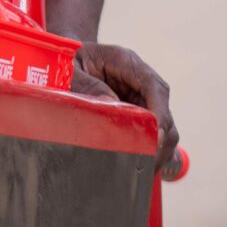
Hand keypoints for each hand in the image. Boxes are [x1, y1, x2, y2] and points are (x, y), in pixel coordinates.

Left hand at [72, 42, 178, 176]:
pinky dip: (147, 147)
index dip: (161, 114)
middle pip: (163, 110)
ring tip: (145, 171)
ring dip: (157, 148)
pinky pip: (149, 130)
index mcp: (126, 62)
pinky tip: (139, 164)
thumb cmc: (65, 58)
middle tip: (150, 165)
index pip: (154, 87)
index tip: (159, 138)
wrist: (63, 55)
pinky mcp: (136, 110)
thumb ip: (86, 84)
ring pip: (162, 124)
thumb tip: (110, 104)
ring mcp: (140, 95)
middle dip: (162, 139)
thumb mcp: (69, 68)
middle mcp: (139, 79)